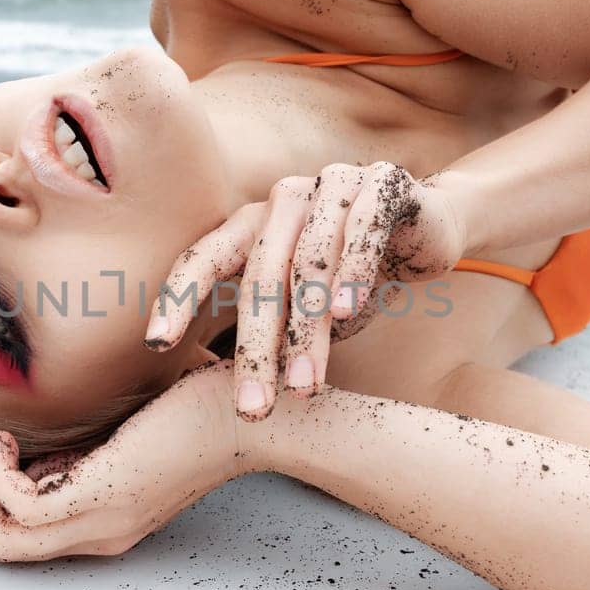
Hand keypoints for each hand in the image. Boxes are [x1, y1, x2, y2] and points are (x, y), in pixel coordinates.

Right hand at [0, 361, 245, 562]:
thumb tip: (33, 447)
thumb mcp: (126, 438)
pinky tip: (5, 438)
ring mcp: (99, 519)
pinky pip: (18, 502)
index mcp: (102, 523)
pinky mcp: (102, 494)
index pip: (19, 540)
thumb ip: (81, 451)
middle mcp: (97, 533)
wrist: (257, 416)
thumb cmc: (203, 412)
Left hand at [143, 162, 464, 420]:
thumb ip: (275, 335)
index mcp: (254, 224)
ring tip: (305, 384)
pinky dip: (352, 271)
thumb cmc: (355, 274)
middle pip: (261, 275)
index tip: (157, 344)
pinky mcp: (383, 182)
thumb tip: (237, 398)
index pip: (206, 258)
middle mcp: (285, 199)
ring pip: (311, 261)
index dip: (179, 298)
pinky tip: (347, 313)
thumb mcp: (309, 308)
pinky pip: (363, 228)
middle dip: (256, 348)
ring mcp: (333, 184)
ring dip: (307, 329)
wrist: (432, 229)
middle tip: (252, 407)